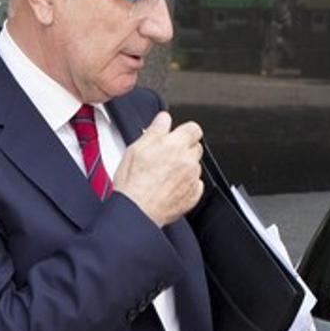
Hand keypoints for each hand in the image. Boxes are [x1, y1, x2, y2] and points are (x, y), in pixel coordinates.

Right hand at [112, 112, 203, 226]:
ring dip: (185, 166)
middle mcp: (188, 161)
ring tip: (165, 174)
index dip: (184, 131)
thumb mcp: (136, 149)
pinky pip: (196, 184)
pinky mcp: (194, 195)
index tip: (176, 136)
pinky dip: (187, 184)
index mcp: (175, 146)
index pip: (193, 128)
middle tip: (166, 156)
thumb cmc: (133, 184)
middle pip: (196, 147)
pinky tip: (170, 186)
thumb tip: (163, 119)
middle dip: (184, 148)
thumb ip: (155, 130)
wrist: (137, 211)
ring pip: (195, 165)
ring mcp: (193, 179)